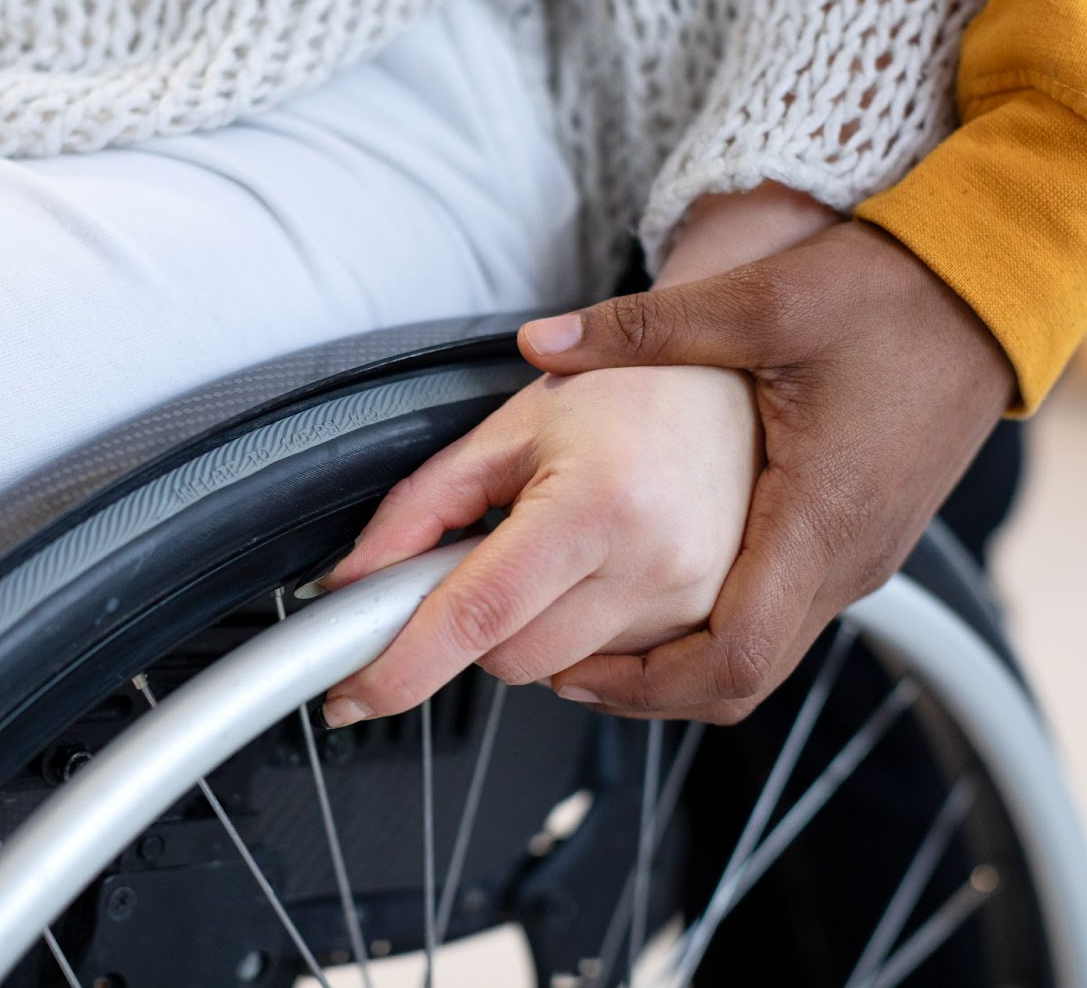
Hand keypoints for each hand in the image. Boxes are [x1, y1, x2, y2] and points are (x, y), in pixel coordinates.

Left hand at [316, 365, 759, 727]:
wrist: (734, 391)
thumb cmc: (631, 395)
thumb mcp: (510, 430)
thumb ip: (419, 508)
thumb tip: (352, 581)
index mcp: (598, 503)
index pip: (478, 614)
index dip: (401, 666)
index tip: (352, 694)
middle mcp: (656, 564)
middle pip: (511, 661)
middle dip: (480, 623)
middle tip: (499, 554)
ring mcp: (695, 606)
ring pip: (561, 674)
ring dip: (539, 630)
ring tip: (570, 550)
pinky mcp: (716, 631)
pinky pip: (617, 684)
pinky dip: (587, 650)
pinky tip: (600, 587)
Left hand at [520, 220, 1015, 721]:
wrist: (996, 281)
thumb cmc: (896, 293)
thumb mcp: (763, 298)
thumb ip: (646, 326)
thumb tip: (539, 341)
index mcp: (819, 516)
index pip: (732, 657)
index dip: (644, 684)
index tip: (571, 670)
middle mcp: (848, 557)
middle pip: (742, 679)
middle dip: (648, 686)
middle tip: (563, 663)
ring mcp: (863, 556)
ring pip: (764, 651)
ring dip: (681, 659)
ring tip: (599, 631)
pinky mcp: (863, 538)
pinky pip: (785, 613)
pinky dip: (718, 623)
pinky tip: (665, 588)